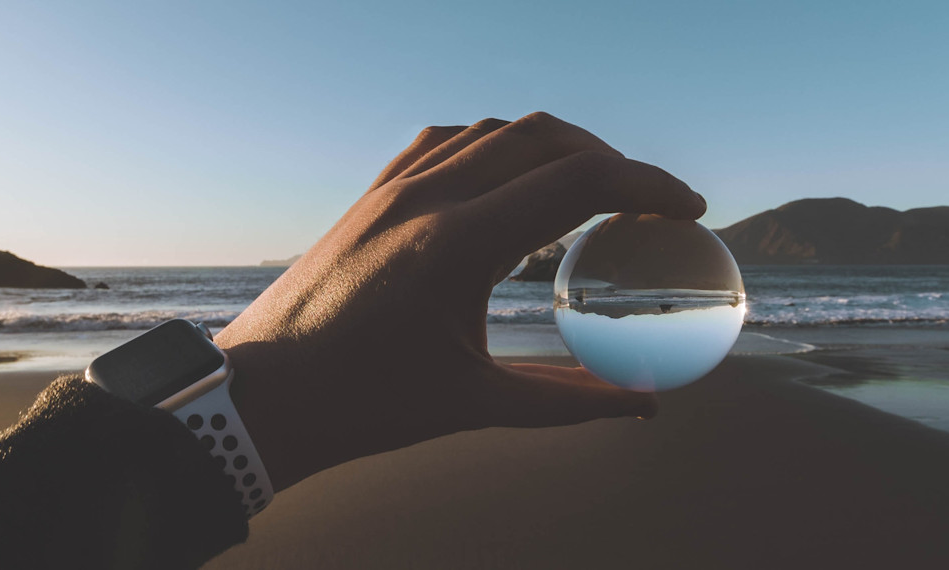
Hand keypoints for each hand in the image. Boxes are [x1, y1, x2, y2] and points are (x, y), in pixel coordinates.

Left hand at [216, 112, 706, 490]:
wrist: (261, 398)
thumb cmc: (364, 407)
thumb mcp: (475, 404)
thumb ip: (569, 400)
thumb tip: (645, 404)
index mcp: (457, 246)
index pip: (577, 182)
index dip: (647, 186)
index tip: (687, 208)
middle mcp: (426, 200)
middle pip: (545, 139)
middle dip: (612, 160)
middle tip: (647, 202)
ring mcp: (392, 190)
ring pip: (494, 132)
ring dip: (554, 147)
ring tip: (589, 187)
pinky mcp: (370, 196)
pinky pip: (443, 142)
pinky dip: (495, 146)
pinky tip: (511, 178)